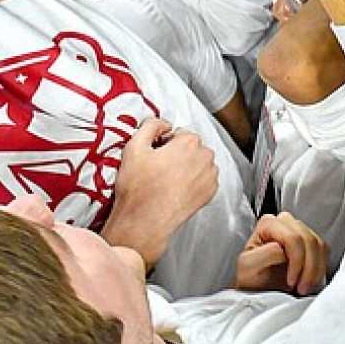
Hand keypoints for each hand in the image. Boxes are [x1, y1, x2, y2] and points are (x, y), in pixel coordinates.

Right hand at [100, 118, 219, 267]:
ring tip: (166, 180)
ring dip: (186, 166)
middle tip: (159, 168)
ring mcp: (210, 176)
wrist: (145, 221)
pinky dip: (192, 181)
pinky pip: (203, 178)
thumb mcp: (134, 147)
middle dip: (177, 153)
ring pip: (198, 162)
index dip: (164, 143)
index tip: (156, 154)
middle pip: (191, 147)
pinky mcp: (210, 192)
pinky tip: (176, 189)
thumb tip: (161, 122)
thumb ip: (150, 125)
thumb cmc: (139, 188)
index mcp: (189, 142)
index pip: (179, 133)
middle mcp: (205, 157)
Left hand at [234, 211, 328, 293]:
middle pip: (309, 240)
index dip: (296, 261)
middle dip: (308, 267)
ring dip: (315, 270)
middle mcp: (285, 222)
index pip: (293, 238)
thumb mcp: (248, 267)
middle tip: (301, 288)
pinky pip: (324, 252)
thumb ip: (265, 254)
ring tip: (304, 287)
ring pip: (319, 246)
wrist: (257, 288)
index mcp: (269, 224)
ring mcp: (299, 230)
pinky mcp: (310, 242)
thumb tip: (283, 250)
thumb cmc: (250, 278)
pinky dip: (320, 269)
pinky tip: (310, 281)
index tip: (291, 282)